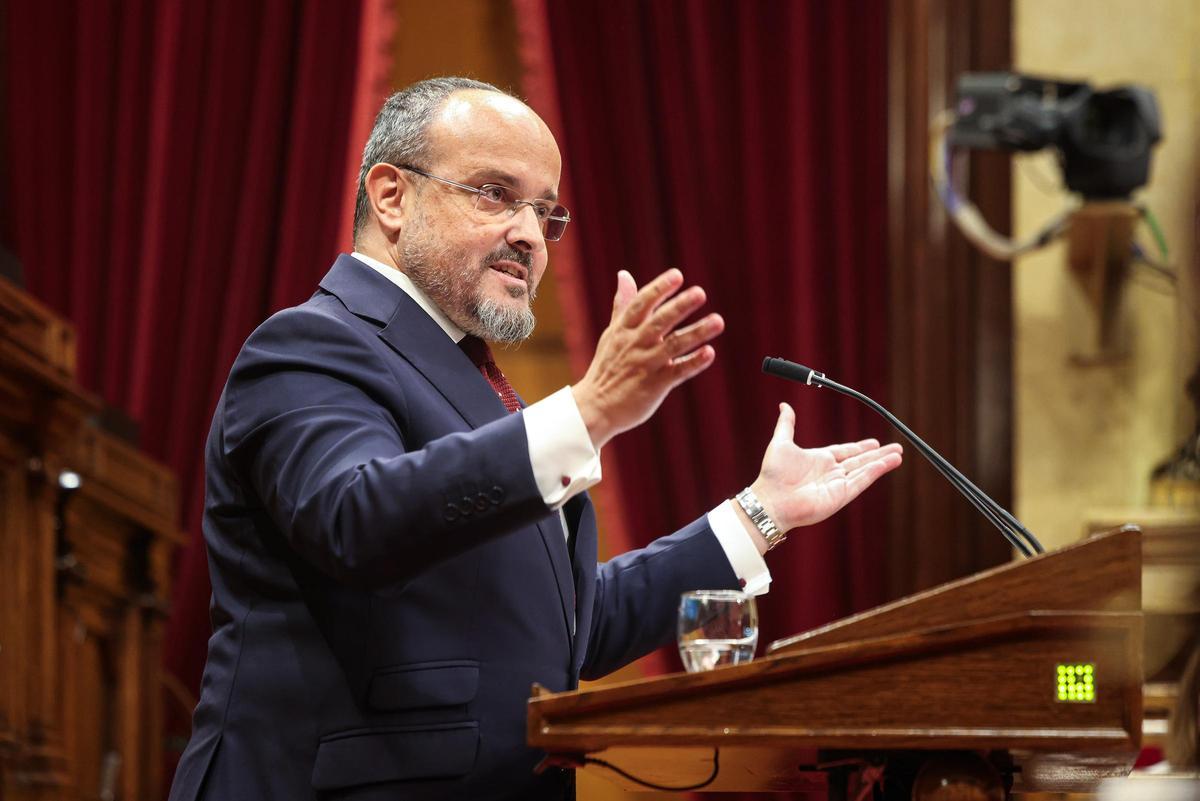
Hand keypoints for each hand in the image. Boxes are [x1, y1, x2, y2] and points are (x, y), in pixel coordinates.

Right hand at [572, 269, 723, 448]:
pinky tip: (709, 352)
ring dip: (696, 332)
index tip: (677, 275)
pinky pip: (677, 372)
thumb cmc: (607, 367)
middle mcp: (635, 344)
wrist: (595, 407)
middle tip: (700, 293)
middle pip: (659, 321)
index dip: (659, 288)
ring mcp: (645, 365)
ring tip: (718, 321)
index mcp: (624, 330)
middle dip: (679, 306)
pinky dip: (693, 362)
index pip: (641, 304)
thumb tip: (624, 274)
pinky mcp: (654, 385)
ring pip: (673, 345)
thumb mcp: (612, 333)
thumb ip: (623, 305)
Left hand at [744, 403, 902, 550]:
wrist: (771, 499)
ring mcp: (836, 485)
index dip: (860, 447)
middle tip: (896, 448)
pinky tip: (885, 464)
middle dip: (878, 454)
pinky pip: (861, 482)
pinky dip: (874, 472)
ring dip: (882, 463)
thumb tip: (784, 406)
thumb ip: (786, 424)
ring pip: (865, 471)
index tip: (874, 443)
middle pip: (860, 461)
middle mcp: (830, 472)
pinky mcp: (840, 496)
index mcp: (819, 460)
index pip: (845, 451)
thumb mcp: (781, 442)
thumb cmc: (773, 474)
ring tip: (898, 455)